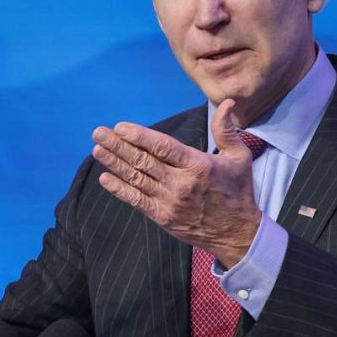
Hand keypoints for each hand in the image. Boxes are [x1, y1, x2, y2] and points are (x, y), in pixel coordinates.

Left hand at [90, 99, 259, 266]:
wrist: (236, 233)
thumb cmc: (237, 191)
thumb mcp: (239, 157)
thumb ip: (226, 130)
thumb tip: (227, 103)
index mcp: (198, 166)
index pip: (163, 147)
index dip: (139, 136)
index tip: (120, 127)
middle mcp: (180, 183)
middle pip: (143, 161)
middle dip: (118, 145)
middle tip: (98, 133)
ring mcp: (169, 201)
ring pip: (136, 179)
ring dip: (114, 163)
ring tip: (97, 150)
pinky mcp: (162, 216)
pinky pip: (136, 200)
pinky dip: (119, 189)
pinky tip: (105, 178)